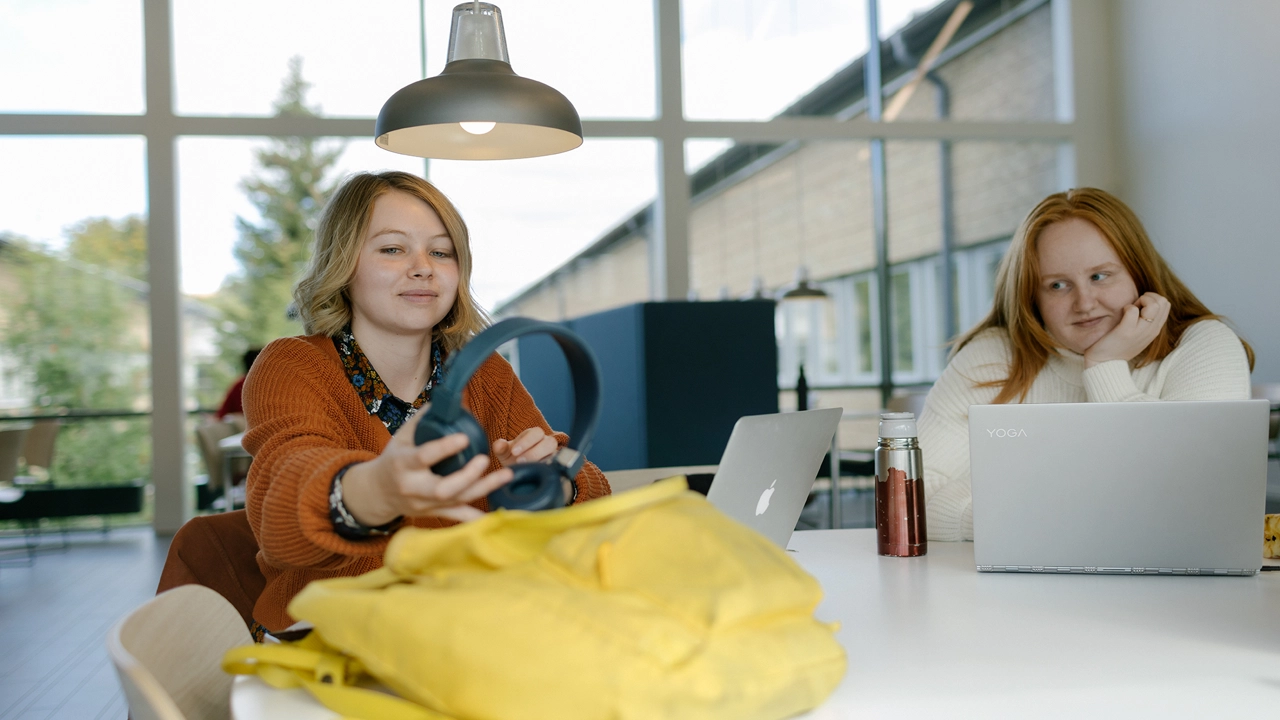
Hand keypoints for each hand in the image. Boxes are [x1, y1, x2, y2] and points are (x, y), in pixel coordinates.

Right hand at [339, 410, 512, 525]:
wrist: (377, 493)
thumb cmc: (393, 460)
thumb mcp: (401, 438)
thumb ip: (423, 420)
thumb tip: (446, 400)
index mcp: (403, 464)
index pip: (424, 457)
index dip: (444, 448)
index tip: (464, 438)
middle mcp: (414, 488)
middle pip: (442, 488)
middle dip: (467, 476)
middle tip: (485, 460)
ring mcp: (425, 504)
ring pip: (456, 502)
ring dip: (483, 489)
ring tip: (506, 475)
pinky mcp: (435, 513)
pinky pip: (458, 518)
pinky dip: (477, 518)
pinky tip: (499, 517)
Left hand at [492, 427, 557, 466]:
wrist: (518, 469)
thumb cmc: (512, 457)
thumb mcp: (504, 453)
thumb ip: (500, 447)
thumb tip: (499, 444)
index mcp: (534, 434)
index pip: (536, 432)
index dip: (526, 441)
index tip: (514, 451)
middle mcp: (545, 442)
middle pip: (550, 441)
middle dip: (534, 452)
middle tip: (520, 461)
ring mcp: (551, 454)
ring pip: (555, 453)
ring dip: (541, 460)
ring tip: (528, 467)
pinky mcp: (554, 465)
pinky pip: (555, 466)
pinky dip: (546, 469)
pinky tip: (535, 473)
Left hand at [1083, 292, 1170, 367]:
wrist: (1105, 364)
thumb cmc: (1119, 345)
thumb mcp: (1138, 333)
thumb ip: (1145, 319)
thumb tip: (1145, 300)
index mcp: (1156, 329)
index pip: (1166, 304)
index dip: (1152, 299)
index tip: (1140, 307)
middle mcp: (1152, 330)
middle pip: (1163, 301)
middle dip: (1148, 298)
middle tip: (1135, 307)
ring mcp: (1140, 331)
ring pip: (1153, 304)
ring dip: (1139, 301)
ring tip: (1129, 310)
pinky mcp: (1126, 332)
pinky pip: (1132, 310)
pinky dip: (1126, 307)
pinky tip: (1120, 315)